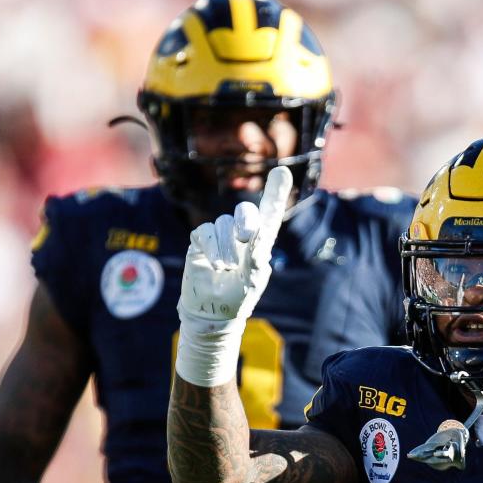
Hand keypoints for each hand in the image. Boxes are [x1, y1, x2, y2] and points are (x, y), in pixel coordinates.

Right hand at [175, 166, 291, 385]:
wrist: (213, 311)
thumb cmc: (238, 297)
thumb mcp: (252, 278)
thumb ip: (257, 255)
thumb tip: (259, 232)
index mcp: (261, 243)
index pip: (269, 213)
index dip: (275, 192)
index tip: (281, 171)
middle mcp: (241, 234)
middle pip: (245, 211)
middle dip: (246, 221)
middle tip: (247, 237)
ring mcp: (220, 236)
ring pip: (223, 224)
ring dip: (226, 247)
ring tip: (226, 268)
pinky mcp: (200, 241)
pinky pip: (204, 232)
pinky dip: (210, 247)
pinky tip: (213, 264)